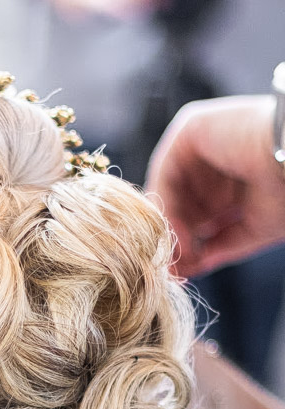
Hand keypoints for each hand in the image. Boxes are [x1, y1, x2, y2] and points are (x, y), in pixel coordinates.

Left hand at [146, 96, 284, 276]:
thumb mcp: (249, 229)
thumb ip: (216, 246)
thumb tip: (186, 269)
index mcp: (230, 174)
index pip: (193, 209)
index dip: (187, 243)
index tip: (185, 274)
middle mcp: (214, 154)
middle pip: (176, 201)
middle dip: (176, 239)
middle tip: (180, 270)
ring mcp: (201, 138)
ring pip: (168, 191)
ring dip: (172, 230)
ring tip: (186, 257)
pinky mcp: (191, 127)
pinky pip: (165, 176)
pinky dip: (169, 212)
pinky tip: (185, 238)